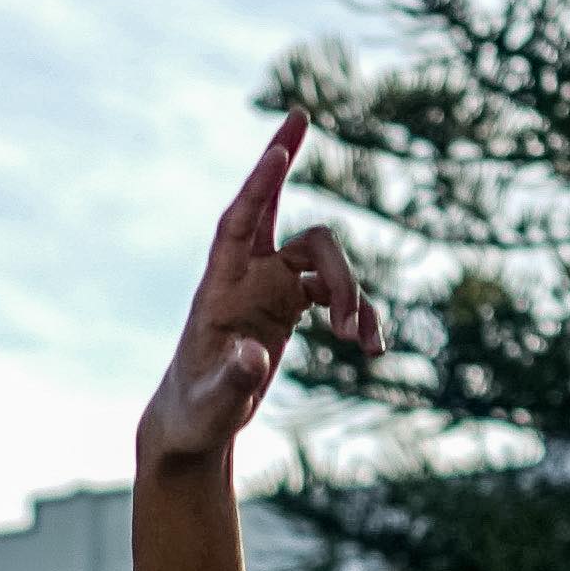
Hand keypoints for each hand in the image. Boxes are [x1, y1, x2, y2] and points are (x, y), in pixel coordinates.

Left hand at [138, 109, 381, 471]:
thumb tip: (254, 357)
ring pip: (324, 263)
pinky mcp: (288, 305)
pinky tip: (372, 347)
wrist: (196, 422)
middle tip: (314, 179)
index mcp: (220, 288)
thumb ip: (234, 379)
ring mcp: (270, 287)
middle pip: (287, 220)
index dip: (260, 185)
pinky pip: (335, 294)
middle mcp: (247, 277)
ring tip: (360, 343)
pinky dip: (359, 315)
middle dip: (306, 199)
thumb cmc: (197, 413)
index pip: (240, 223)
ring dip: (352, 295)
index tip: (280, 148)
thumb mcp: (214, 404)